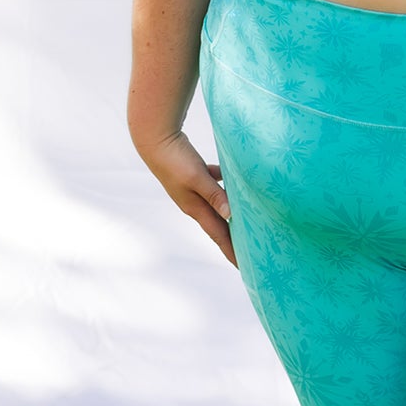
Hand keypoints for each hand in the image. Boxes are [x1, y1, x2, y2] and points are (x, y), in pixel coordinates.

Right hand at [140, 130, 235, 265]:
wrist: (155, 139)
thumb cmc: (175, 159)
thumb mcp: (197, 177)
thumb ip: (215, 195)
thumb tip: (231, 215)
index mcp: (195, 208)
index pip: (218, 235)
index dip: (232, 251)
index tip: (244, 266)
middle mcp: (194, 203)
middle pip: (219, 225)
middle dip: (233, 239)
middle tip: (251, 250)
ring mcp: (192, 189)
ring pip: (217, 206)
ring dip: (230, 215)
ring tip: (246, 221)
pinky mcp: (192, 175)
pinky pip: (213, 183)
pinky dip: (224, 185)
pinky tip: (234, 180)